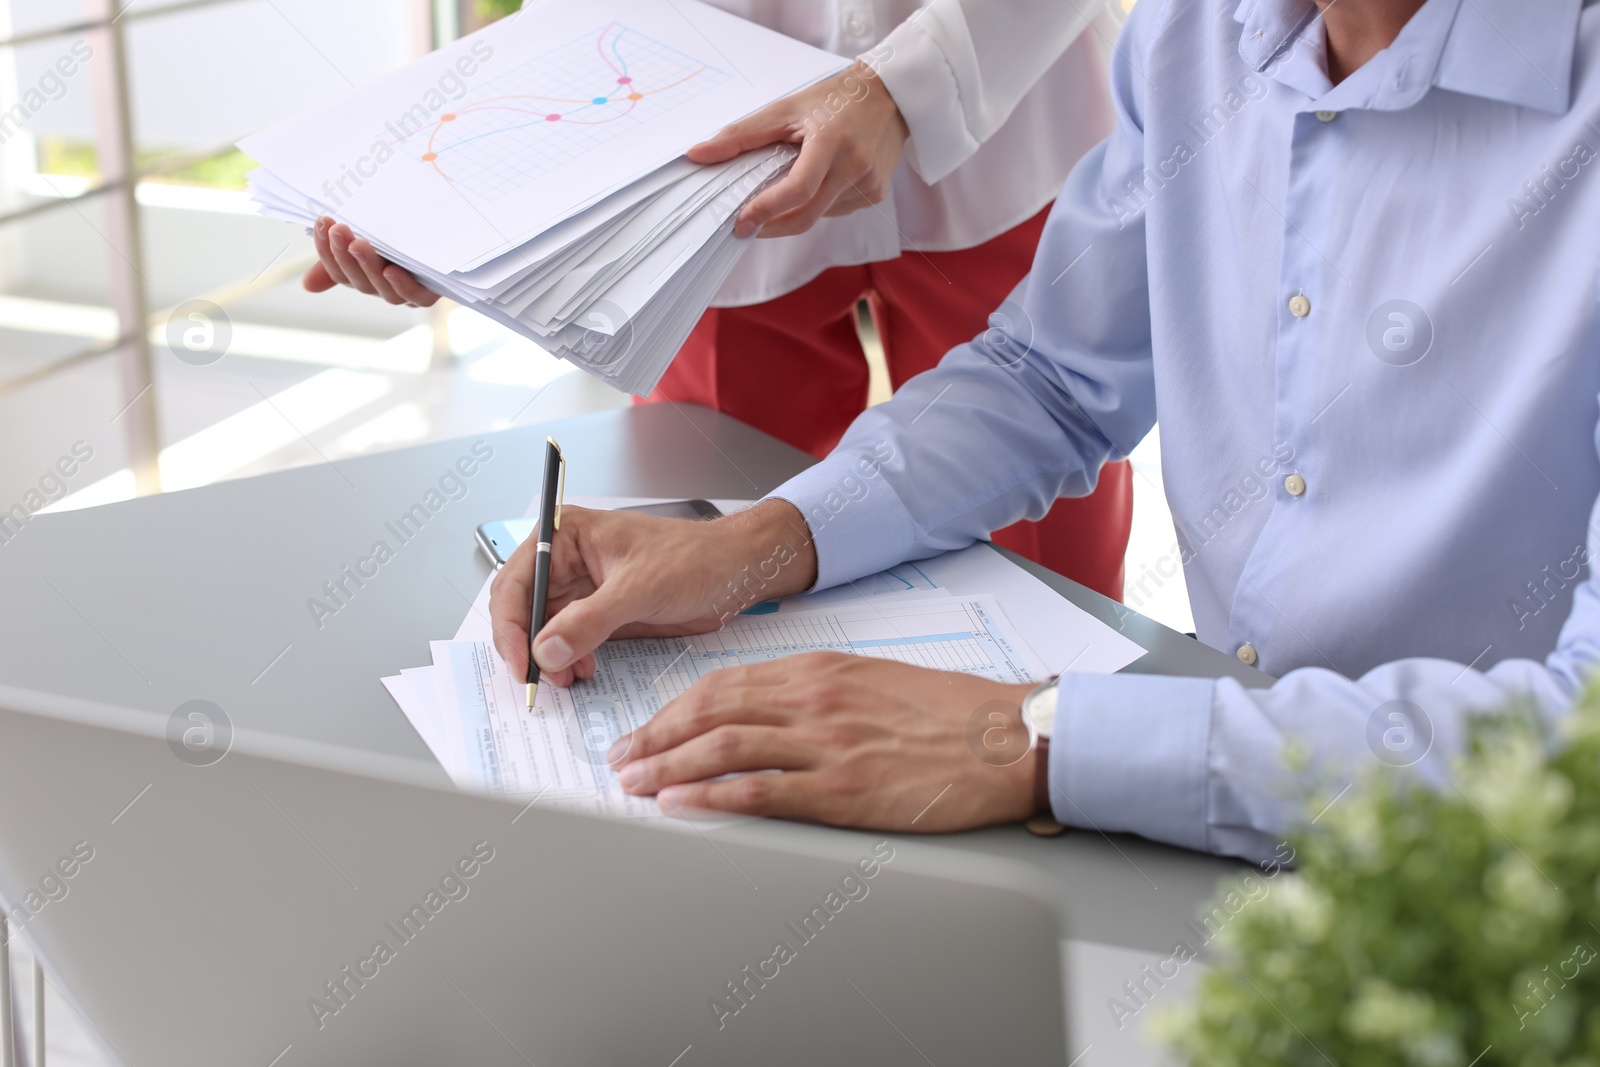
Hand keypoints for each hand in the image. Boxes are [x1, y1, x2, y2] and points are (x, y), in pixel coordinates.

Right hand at [302, 217, 440, 306]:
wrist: (449, 234)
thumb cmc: (399, 238)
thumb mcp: (366, 238)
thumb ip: (338, 257)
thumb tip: (307, 285)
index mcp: (362, 276)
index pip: (337, 269)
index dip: (326, 249)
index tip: (322, 222)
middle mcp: (382, 288)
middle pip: (357, 279)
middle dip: (344, 253)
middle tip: (338, 229)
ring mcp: (405, 293)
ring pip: (382, 287)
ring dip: (367, 265)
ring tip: (358, 243)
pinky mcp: (430, 294)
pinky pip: (415, 296)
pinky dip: (402, 285)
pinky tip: (391, 270)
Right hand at [488, 500, 817, 687]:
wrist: (736, 572)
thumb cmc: (696, 558)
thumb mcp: (640, 588)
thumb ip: (590, 620)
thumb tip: (547, 650)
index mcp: (566, 535)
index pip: (515, 581)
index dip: (510, 626)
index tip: (522, 663)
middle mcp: (566, 560)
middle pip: (523, 610)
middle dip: (530, 647)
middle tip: (543, 681)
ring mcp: (581, 588)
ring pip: (543, 631)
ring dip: (550, 659)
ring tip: (571, 678)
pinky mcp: (599, 612)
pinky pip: (569, 641)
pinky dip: (569, 661)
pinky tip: (584, 672)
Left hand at [609, 654, 1039, 831]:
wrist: (1007, 740)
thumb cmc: (950, 713)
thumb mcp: (874, 681)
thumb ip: (818, 693)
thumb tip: (764, 713)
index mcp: (820, 669)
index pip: (724, 684)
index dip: (674, 708)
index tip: (647, 727)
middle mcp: (813, 699)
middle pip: (710, 713)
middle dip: (655, 737)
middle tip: (622, 759)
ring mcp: (825, 744)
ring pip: (722, 749)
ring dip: (668, 767)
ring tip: (635, 785)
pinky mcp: (841, 790)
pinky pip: (758, 791)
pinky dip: (709, 798)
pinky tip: (679, 806)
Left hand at [687, 60, 908, 238]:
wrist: (889, 97)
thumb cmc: (834, 100)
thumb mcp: (785, 108)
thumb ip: (741, 135)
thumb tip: (697, 155)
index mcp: (833, 141)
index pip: (798, 188)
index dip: (766, 210)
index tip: (741, 222)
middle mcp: (855, 167)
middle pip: (805, 215)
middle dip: (771, 225)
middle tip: (746, 225)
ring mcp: (869, 185)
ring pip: (819, 216)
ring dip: (795, 210)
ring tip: (793, 181)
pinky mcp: (876, 196)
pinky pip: (834, 211)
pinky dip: (817, 203)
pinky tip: (821, 180)